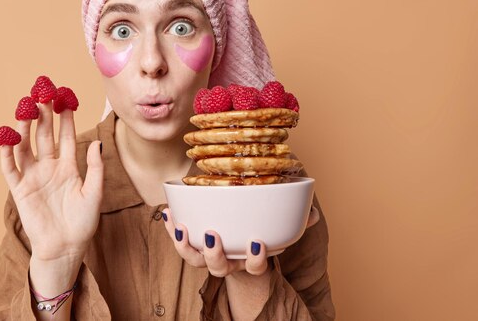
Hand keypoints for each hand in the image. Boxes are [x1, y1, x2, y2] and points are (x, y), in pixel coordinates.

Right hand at [0, 102, 103, 262]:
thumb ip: (94, 168)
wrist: (66, 248)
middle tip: (43, 92)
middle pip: (44, 135)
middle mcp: (49, 167)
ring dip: (25, 126)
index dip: (65, 116)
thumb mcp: (95, 193)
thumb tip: (96, 142)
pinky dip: (6, 151)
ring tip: (26, 106)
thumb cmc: (82, 223)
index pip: (65, 136)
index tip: (65, 96)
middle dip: (43, 114)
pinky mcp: (20, 189)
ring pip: (26, 145)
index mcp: (68, 167)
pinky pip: (10, 167)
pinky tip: (7, 134)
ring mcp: (33, 176)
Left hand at [161, 206, 319, 276]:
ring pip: (194, 260)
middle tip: (211, 236)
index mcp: (249, 260)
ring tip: (181, 227)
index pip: (254, 267)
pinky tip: (169, 212)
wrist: (238, 247)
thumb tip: (312, 212)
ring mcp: (209, 255)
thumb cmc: (259, 233)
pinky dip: (171, 229)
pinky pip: (179, 241)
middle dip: (214, 255)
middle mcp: (228, 262)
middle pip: (219, 268)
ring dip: (185, 245)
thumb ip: (296, 221)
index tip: (256, 243)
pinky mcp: (192, 244)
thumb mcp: (279, 230)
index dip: (255, 260)